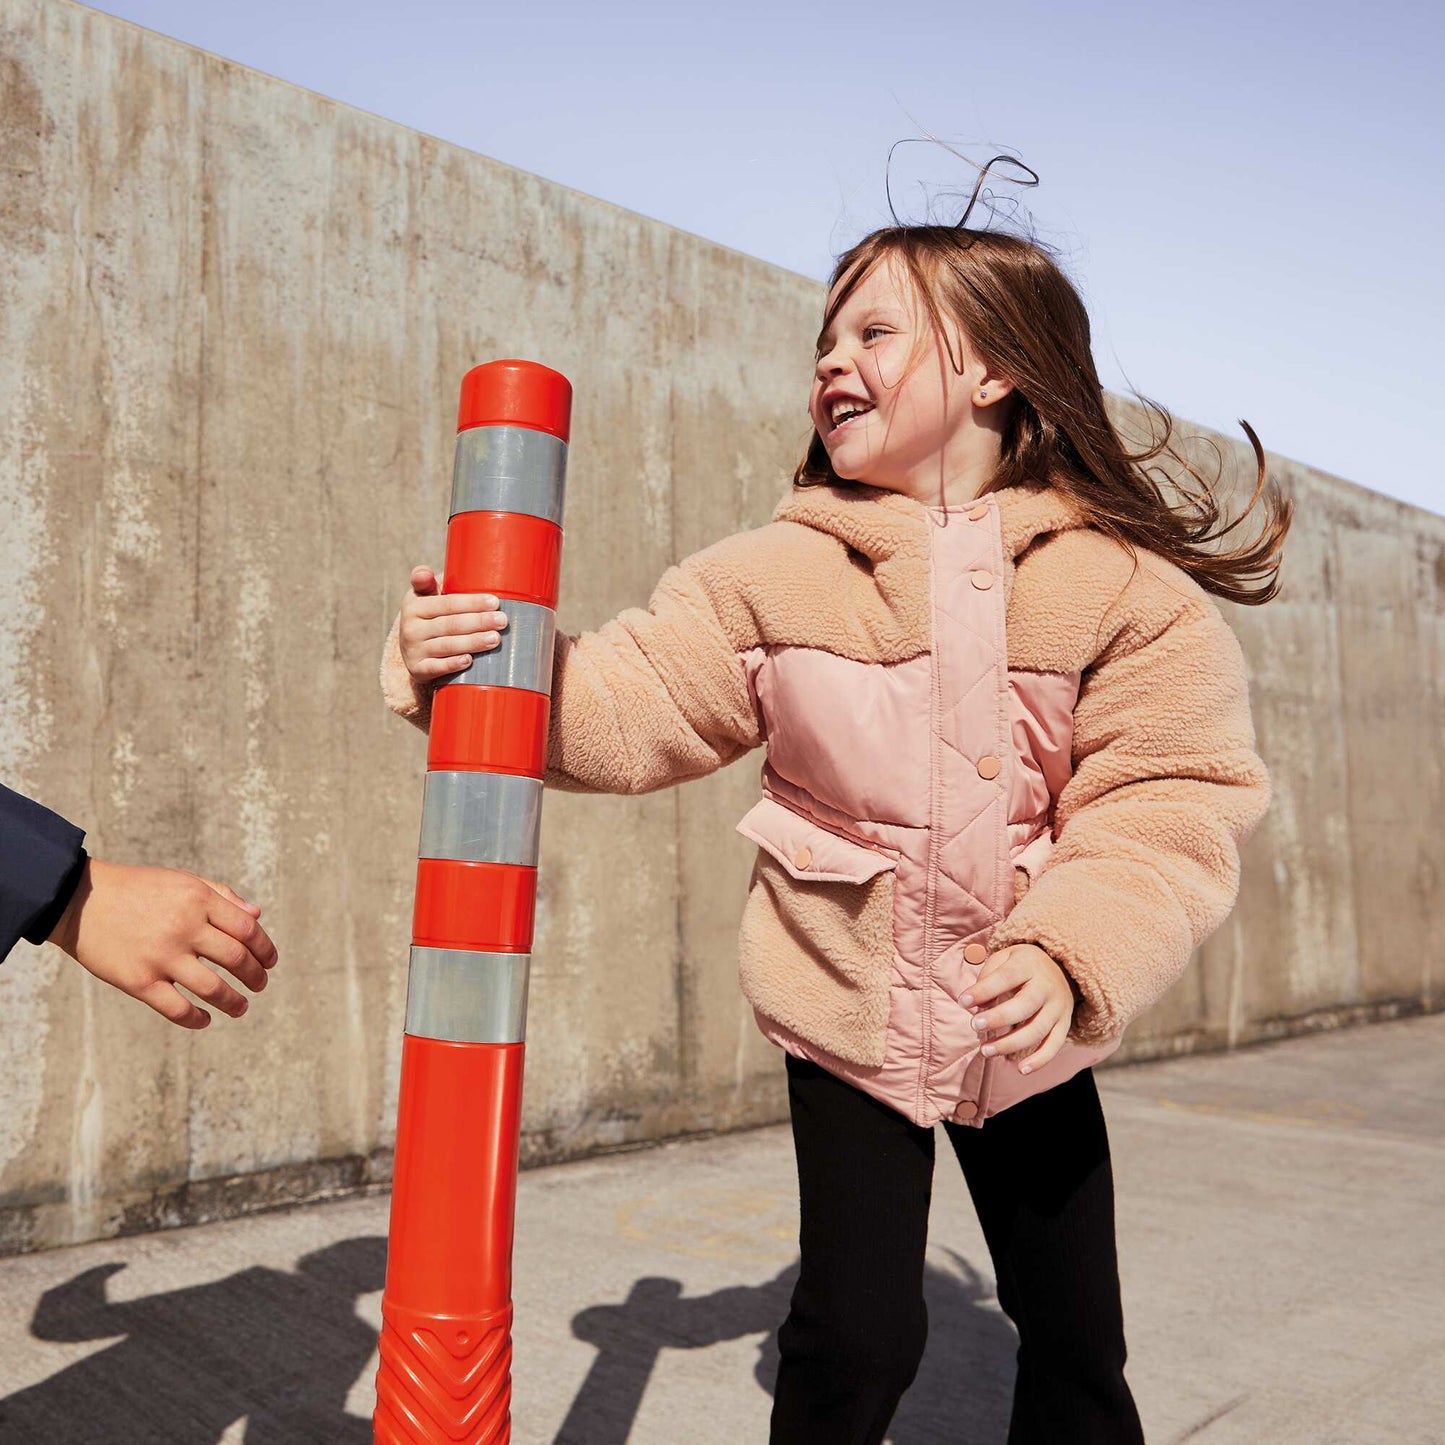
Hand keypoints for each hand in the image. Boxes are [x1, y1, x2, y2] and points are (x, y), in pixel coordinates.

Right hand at [47, 860, 278, 1028]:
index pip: (247, 929)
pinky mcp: (138, 980)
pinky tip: (205, 1019)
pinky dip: (196, 1019)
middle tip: (260, 985)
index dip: (265, 948)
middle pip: (236, 958)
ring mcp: (161, 956)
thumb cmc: (136, 889)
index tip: (270, 961)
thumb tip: (257, 916)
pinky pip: (177, 1008)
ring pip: (213, 988)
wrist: (78, 899)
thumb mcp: (181, 881)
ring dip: (234, 1002)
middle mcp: (184, 927)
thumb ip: (221, 896)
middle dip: (256, 976)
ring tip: (241, 1007)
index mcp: (197, 899)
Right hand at [398, 565, 508, 682]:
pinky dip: (452, 664)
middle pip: (450, 625)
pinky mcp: (417, 670)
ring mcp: (413, 650)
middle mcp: (410, 628)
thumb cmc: (430, 616)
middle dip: (479, 622)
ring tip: (495, 639)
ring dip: (472, 642)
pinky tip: (468, 660)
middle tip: (502, 621)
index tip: (495, 602)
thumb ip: (427, 580)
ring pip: (447, 645)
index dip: (472, 603)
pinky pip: (436, 668)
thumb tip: (425, 572)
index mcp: (414, 605)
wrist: (412, 649)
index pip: (447, 603)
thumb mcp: (425, 596)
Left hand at [962, 943, 1075, 1074]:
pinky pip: (1054, 1045)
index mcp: (1029, 966)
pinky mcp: (1064, 1025)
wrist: (1061, 969)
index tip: (962, 1001)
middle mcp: (1046, 987)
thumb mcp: (1005, 958)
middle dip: (998, 1018)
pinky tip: (1021, 1070)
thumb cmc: (1022, 967)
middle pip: (1025, 1005)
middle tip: (974, 1025)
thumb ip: (988, 977)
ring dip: (1011, 1044)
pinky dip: (1040, 1060)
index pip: (1006, 977)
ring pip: (1038, 1030)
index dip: (984, 990)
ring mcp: (1058, 1008)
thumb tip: (976, 1004)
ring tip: (986, 1050)